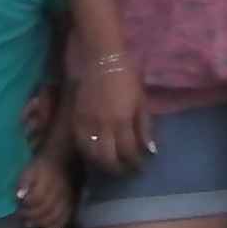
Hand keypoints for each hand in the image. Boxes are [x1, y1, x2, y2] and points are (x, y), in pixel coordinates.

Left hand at [14, 153, 72, 227]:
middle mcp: (59, 192)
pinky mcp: (72, 204)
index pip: (37, 199)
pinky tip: (45, 227)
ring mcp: (67, 199)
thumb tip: (19, 196)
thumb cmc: (41, 166)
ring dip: (41, 223)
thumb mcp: (29, 169)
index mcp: (48, 182)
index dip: (27, 205)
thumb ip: (24, 182)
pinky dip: (54, 225)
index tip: (18, 206)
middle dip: (31, 216)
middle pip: (46, 210)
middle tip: (21, 218)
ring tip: (30, 223)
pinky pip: (65, 218)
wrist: (61, 160)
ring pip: (55, 217)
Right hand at [71, 57, 152, 173]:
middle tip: (127, 168)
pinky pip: (81, 143)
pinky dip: (89, 153)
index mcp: (122, 120)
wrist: (100, 59)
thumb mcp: (141, 100)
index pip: (129, 152)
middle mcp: (103, 126)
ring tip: (112, 163)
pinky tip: (96, 153)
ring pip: (92, 155)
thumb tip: (151, 151)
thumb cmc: (126, 76)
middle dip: (119, 168)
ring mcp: (87, 123)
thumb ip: (145, 127)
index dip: (136, 163)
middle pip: (108, 159)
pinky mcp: (76, 119)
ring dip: (103, 164)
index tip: (142, 165)